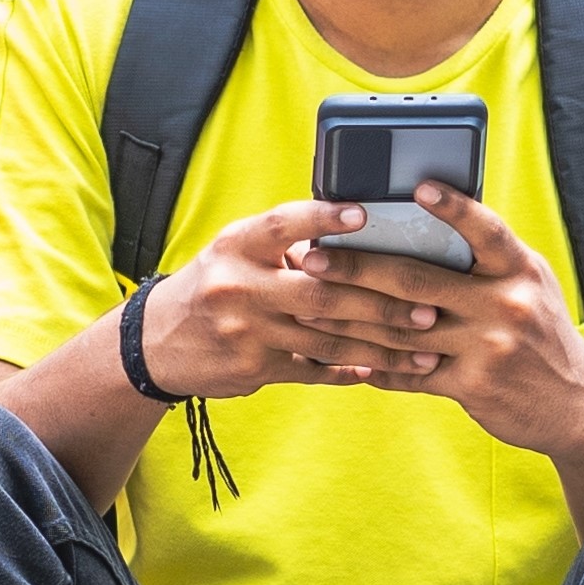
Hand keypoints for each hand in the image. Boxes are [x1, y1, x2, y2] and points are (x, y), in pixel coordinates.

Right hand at [119, 197, 523, 403]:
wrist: (155, 345)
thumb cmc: (212, 286)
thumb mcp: (234, 253)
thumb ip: (285, 244)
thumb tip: (355, 231)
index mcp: (236, 246)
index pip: (283, 225)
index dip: (324, 218)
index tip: (365, 214)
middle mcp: (239, 286)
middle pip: (322, 293)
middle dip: (382, 303)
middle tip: (428, 308)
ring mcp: (246, 331)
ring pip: (327, 339)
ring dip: (382, 346)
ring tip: (425, 346)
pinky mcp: (253, 368)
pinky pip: (313, 369)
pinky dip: (350, 370)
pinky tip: (383, 370)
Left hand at [268, 182, 583, 470]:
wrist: (579, 405)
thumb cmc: (541, 334)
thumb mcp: (531, 287)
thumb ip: (488, 261)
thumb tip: (428, 223)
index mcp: (520, 270)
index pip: (487, 230)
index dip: (455, 208)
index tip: (419, 188)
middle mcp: (506, 304)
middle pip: (418, 280)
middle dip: (357, 267)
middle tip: (312, 258)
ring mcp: (489, 346)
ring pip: (403, 329)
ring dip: (349, 321)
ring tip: (309, 311)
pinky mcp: (473, 386)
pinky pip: (411, 373)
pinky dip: (375, 366)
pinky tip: (342, 358)